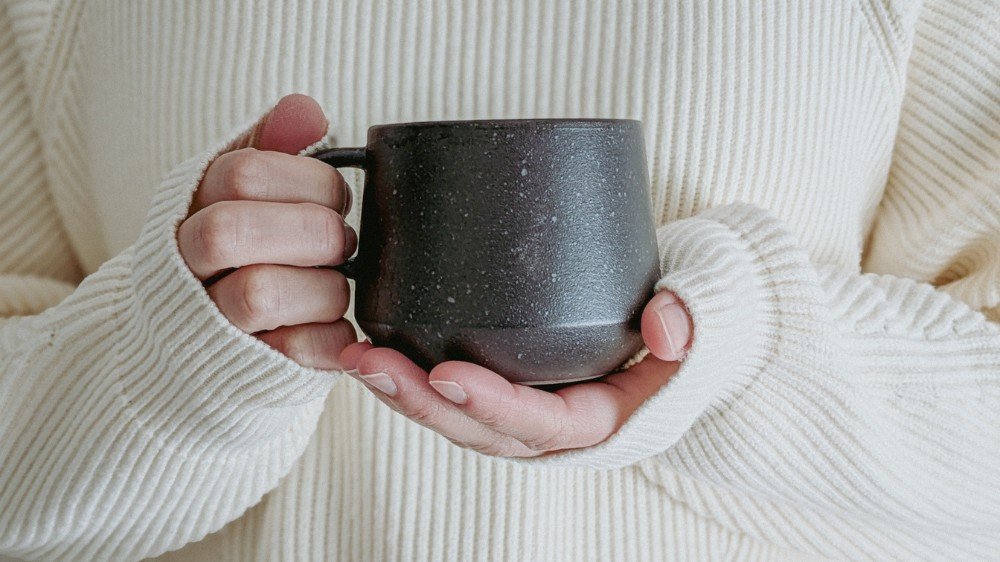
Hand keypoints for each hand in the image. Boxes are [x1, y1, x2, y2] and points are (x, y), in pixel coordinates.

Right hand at [178, 94, 358, 368]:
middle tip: (339, 240)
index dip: (307, 180)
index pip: (241, 173)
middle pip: (230, 231)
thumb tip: (305, 110)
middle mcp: (187, 263)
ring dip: (324, 288)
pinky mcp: (244, 369)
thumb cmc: (236, 257)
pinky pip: (294, 351)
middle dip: (310, 231)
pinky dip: (331, 338)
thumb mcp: (243, 195)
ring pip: (260, 293)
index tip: (336, 196)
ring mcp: (209, 320)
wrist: (193, 347)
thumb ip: (273, 149)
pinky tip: (333, 327)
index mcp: (192, 208)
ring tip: (333, 286)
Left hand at [340, 291, 692, 456]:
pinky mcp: (511, 388)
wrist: (686, 331)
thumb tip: (665, 331)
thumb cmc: (694, 327)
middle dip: (422, 404)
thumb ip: (692, 321)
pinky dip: (413, 377)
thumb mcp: (709, 319)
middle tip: (371, 362)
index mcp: (604, 419)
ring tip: (356, 357)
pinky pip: (455, 395)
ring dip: (404, 394)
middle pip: (482, 431)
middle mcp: (558, 427)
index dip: (492, 406)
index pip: (543, 425)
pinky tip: (373, 348)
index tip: (444, 373)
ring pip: (457, 420)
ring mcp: (529, 410)